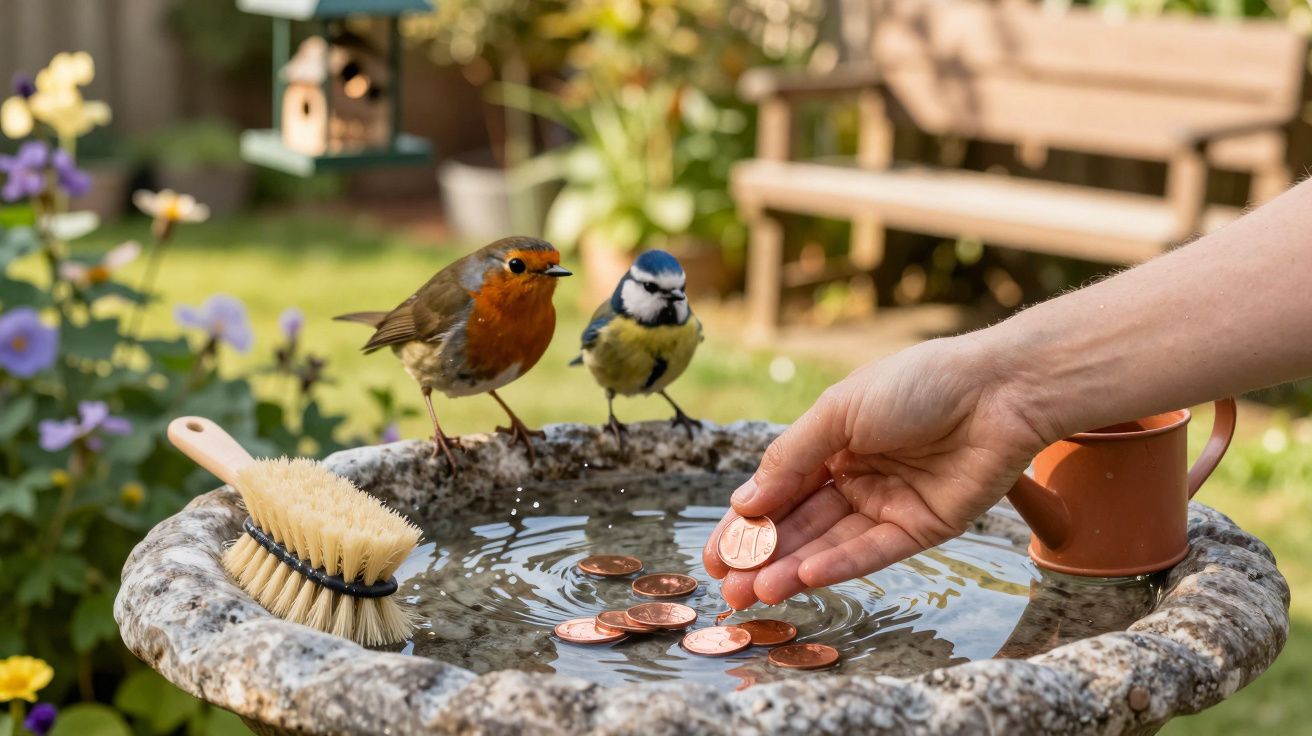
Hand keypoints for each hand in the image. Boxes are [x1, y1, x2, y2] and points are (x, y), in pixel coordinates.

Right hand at [702, 336, 1049, 608]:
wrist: (997, 391)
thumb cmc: (917, 384)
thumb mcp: (838, 411)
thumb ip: (791, 459)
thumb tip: (744, 502)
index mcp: (832, 442)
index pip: (778, 489)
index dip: (745, 523)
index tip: (714, 556)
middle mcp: (857, 476)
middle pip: (799, 523)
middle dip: (762, 556)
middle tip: (727, 590)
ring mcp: (888, 503)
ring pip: (830, 543)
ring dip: (791, 568)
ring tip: (755, 593)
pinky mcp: (922, 528)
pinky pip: (872, 551)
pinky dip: (838, 565)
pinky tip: (803, 578)